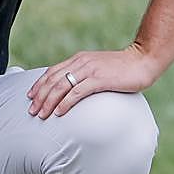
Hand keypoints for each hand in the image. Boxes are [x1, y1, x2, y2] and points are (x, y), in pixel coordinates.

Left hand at [27, 45, 162, 118]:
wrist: (143, 60)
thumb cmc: (123, 68)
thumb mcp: (99, 68)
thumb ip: (86, 74)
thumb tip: (75, 88)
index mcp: (79, 59)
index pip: (52, 72)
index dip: (39, 84)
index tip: (30, 96)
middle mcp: (81, 62)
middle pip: (53, 80)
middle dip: (40, 96)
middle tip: (31, 111)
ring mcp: (90, 70)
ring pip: (61, 86)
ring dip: (48, 101)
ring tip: (41, 114)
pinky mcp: (99, 79)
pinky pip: (77, 92)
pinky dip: (65, 102)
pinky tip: (59, 112)